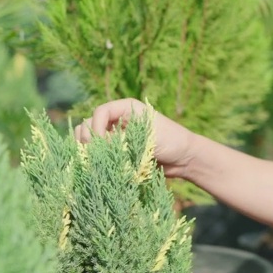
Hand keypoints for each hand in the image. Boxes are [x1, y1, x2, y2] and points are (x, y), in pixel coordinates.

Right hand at [75, 98, 195, 178]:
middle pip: (89, 123)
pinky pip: (98, 150)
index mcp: (127, 108)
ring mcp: (116, 134)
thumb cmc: (172, 141)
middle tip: (93, 154)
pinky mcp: (117, 149)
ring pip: (90, 137)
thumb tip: (96, 148)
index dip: (96, 127)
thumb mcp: (147, 138)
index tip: (100, 143)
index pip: (100, 112)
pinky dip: (94, 156)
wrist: (184, 158)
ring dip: (87, 147)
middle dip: (88, 137)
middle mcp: (118, 119)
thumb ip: (122, 140)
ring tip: (92, 159)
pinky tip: (96, 164)